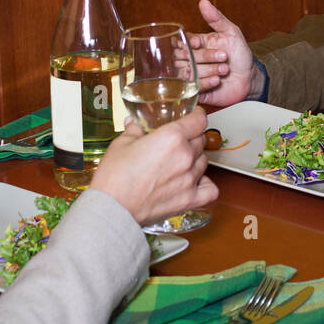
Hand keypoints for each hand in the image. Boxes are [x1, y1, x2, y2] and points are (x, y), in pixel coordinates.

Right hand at [90, 108, 218, 224]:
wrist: (113, 208)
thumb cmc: (114, 177)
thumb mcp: (121, 143)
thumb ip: (135, 130)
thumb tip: (135, 124)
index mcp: (172, 137)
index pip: (199, 120)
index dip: (197, 115)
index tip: (194, 115)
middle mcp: (185, 156)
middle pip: (201, 140)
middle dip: (192, 137)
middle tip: (178, 141)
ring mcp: (190, 179)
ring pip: (204, 161)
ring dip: (195, 159)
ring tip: (180, 161)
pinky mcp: (189, 199)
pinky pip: (211, 189)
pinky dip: (206, 184)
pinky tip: (195, 181)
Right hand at [189, 0, 261, 105]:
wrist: (249, 78)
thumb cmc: (240, 54)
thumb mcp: (231, 32)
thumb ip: (216, 18)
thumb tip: (203, 2)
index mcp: (197, 44)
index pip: (183, 41)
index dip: (188, 43)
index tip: (198, 44)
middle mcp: (192, 59)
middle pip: (185, 57)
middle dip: (204, 56)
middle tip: (224, 56)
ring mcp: (193, 75)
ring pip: (187, 72)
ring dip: (208, 70)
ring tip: (225, 69)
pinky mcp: (196, 90)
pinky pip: (192, 87)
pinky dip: (206, 83)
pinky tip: (218, 80)